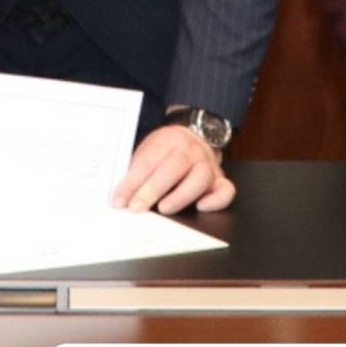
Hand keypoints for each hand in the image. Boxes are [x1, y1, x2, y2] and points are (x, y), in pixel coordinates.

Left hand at [112, 124, 233, 214]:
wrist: (189, 136)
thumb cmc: (162, 152)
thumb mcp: (145, 153)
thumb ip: (135, 174)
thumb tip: (119, 201)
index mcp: (167, 140)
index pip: (149, 160)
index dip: (132, 182)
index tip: (119, 201)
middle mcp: (190, 150)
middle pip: (175, 166)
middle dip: (153, 189)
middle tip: (137, 208)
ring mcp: (208, 164)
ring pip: (201, 176)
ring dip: (181, 195)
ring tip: (164, 209)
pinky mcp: (220, 179)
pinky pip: (226, 189)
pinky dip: (216, 200)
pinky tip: (200, 207)